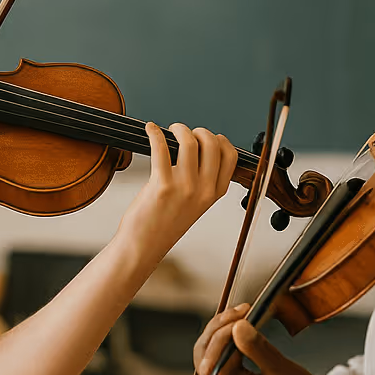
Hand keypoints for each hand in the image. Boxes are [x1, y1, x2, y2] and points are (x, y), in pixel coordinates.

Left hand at [117, 122, 237, 260]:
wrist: (144, 245)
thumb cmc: (163, 225)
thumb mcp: (195, 204)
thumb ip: (201, 181)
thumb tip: (197, 149)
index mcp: (214, 194)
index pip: (230, 156)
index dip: (220, 140)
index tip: (209, 136)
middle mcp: (203, 191)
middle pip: (212, 144)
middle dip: (199, 131)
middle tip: (185, 132)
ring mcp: (184, 188)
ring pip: (189, 143)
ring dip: (179, 129)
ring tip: (170, 130)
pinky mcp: (162, 186)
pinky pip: (161, 148)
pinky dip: (155, 133)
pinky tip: (151, 129)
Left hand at [197, 317, 335, 374]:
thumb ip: (260, 352)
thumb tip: (237, 327)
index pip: (215, 362)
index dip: (224, 333)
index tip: (244, 312)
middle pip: (208, 359)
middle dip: (220, 330)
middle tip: (243, 310)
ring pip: (216, 361)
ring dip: (226, 335)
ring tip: (244, 314)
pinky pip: (227, 365)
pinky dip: (234, 346)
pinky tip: (244, 329)